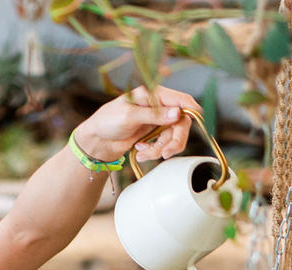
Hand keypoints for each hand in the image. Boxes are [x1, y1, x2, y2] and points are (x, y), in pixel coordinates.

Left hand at [71, 86, 203, 164]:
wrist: (97, 140)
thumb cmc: (107, 121)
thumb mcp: (129, 116)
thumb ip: (154, 115)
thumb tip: (177, 113)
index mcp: (154, 94)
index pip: (181, 99)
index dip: (190, 110)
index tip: (195, 122)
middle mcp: (159, 106)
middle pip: (181, 123)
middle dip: (174, 140)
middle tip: (165, 153)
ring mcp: (157, 121)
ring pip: (173, 137)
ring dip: (160, 148)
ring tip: (144, 153)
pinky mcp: (153, 134)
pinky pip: (163, 145)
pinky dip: (154, 151)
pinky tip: (140, 151)